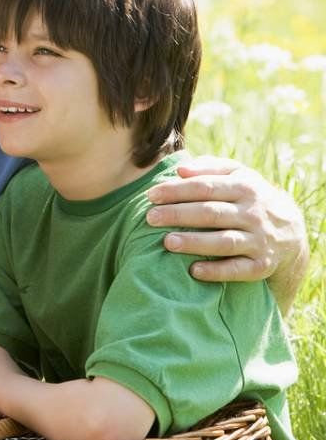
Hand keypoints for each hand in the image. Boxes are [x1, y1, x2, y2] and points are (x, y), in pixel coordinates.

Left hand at [145, 157, 305, 285]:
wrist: (290, 231)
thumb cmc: (248, 199)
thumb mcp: (238, 176)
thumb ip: (209, 168)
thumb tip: (180, 170)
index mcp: (245, 188)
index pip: (206, 187)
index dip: (177, 191)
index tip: (150, 195)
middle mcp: (253, 214)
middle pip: (212, 213)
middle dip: (179, 214)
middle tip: (150, 218)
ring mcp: (259, 240)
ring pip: (224, 241)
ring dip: (195, 242)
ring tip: (167, 242)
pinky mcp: (261, 265)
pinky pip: (238, 270)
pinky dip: (217, 271)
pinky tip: (194, 271)